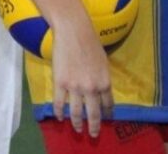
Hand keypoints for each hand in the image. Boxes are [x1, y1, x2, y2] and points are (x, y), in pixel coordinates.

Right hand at [50, 19, 112, 137]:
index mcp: (105, 83)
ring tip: (77, 129)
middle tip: (94, 134)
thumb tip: (100, 90)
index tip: (106, 120)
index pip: (108, 105)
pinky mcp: (60, 83)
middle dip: (94, 127)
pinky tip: (59, 118)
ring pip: (76, 112)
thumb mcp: (104, 63)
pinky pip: (60, 103)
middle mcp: (92, 88)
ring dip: (77, 123)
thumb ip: (102, 78)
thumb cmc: (90, 43)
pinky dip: (59, 113)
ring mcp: (75, 87)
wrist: (73, 32)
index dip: (107, 114)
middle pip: (94, 114)